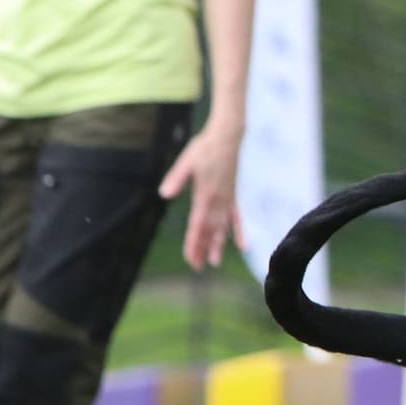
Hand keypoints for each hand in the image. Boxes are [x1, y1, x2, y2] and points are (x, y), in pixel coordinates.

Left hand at [159, 122, 244, 270]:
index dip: (193, 243)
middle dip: (202, 249)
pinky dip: (238, 232)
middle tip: (196, 267)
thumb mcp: (186, 161)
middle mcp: (219, 201)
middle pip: (209, 231)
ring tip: (214, 262)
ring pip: (222, 228)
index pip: (198, 225)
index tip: (190, 259)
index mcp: (206, 195)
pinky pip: (236, 218)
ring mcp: (227, 199)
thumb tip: (164, 194)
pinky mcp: (232, 195)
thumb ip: (176, 178)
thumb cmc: (204, 148)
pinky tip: (242, 246)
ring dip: (218, 245)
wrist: (227, 137)